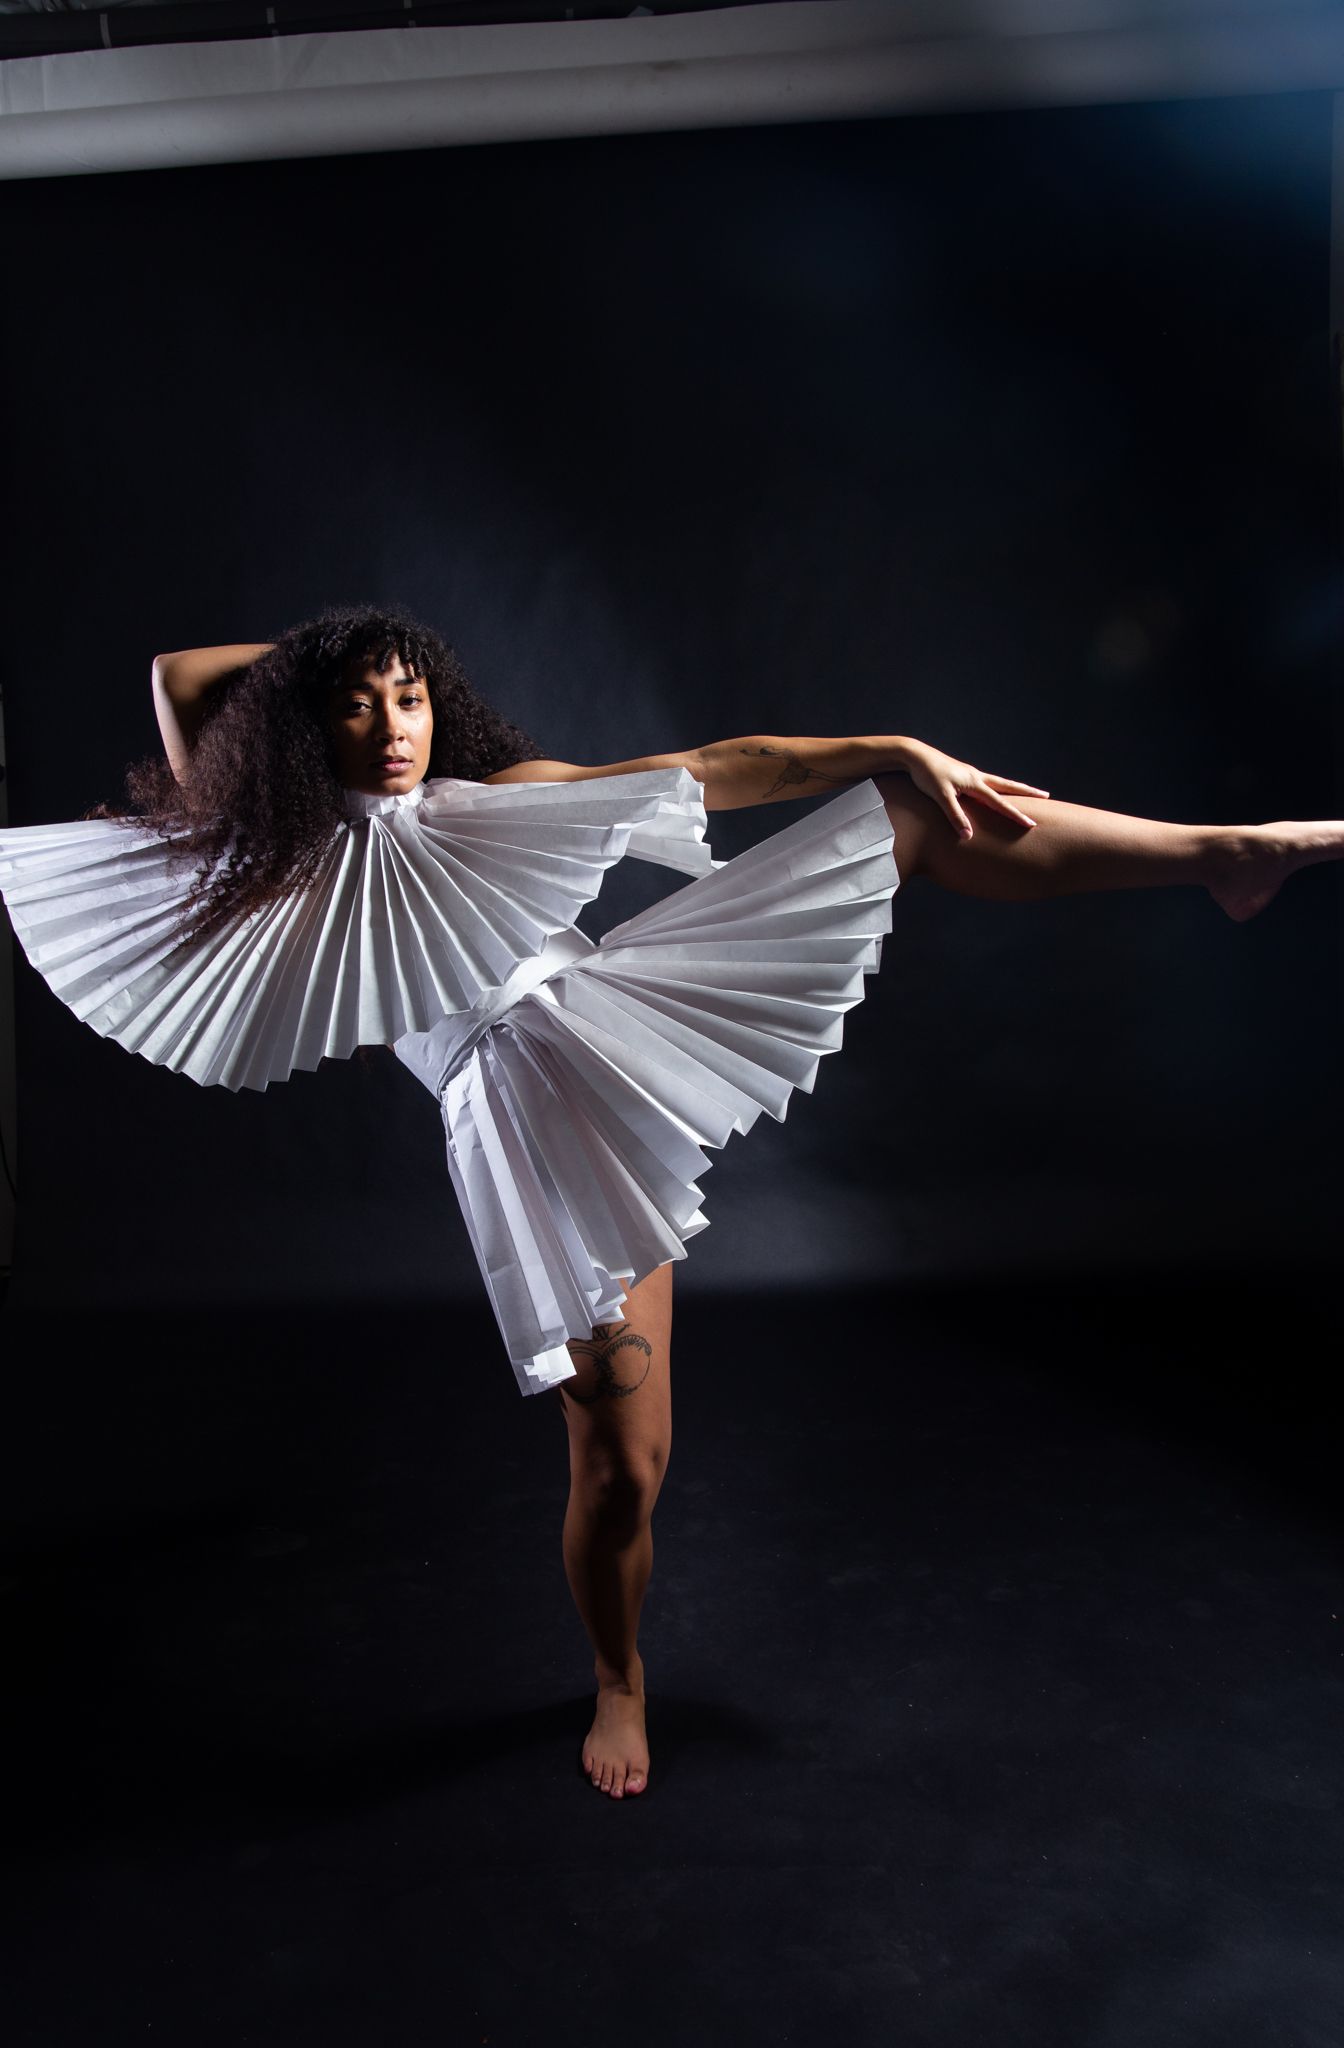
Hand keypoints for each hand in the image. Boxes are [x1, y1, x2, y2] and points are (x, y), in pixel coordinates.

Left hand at [897, 738, 1049, 839]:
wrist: (915, 755)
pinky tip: (997, 791)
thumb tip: (968, 836)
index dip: (1016, 815)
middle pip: (1008, 786)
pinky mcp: (964, 774)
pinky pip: (987, 783)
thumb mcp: (940, 796)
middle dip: (1028, 793)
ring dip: (1015, 788)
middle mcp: (977, 777)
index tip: (1032, 824)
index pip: (1000, 803)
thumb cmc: (927, 775)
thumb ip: (955, 816)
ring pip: (999, 783)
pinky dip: (998, 787)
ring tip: (1029, 792)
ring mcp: (971, 774)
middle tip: (1047, 795)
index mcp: (974, 783)